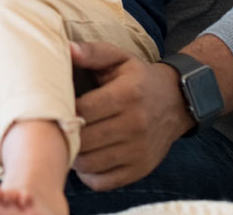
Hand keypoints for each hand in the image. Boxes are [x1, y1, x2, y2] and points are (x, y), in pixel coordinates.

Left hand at [70, 40, 192, 189]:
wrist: (176, 102)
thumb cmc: (137, 77)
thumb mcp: (118, 57)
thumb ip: (92, 52)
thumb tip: (67, 49)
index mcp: (126, 95)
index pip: (83, 110)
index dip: (63, 110)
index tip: (55, 105)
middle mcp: (135, 125)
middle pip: (84, 140)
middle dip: (66, 134)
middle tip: (58, 126)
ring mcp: (139, 151)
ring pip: (90, 164)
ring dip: (73, 155)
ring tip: (69, 141)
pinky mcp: (140, 169)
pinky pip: (104, 182)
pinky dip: (89, 174)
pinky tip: (86, 157)